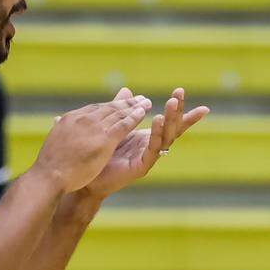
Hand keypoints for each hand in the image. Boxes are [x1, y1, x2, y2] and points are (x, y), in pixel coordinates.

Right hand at [29, 92, 151, 192]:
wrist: (48, 176)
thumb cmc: (50, 165)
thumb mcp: (56, 140)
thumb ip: (62, 129)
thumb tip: (58, 120)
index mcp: (71, 118)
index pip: (95, 108)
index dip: (110, 105)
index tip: (121, 102)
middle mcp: (83, 119)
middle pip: (108, 107)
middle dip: (125, 102)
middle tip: (139, 98)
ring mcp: (93, 128)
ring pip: (118, 113)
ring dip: (133, 107)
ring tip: (145, 103)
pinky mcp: (103, 140)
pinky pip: (123, 126)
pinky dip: (133, 118)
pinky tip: (142, 115)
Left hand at [83, 87, 209, 198]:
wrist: (89, 180)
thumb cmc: (101, 155)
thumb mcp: (115, 128)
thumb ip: (123, 110)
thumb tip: (127, 90)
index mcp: (147, 137)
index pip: (167, 121)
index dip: (176, 108)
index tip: (181, 89)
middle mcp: (151, 147)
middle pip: (172, 128)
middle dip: (176, 110)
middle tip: (179, 92)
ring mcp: (148, 157)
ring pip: (166, 137)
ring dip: (169, 119)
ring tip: (171, 103)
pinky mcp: (142, 167)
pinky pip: (152, 149)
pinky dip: (156, 135)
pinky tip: (157, 120)